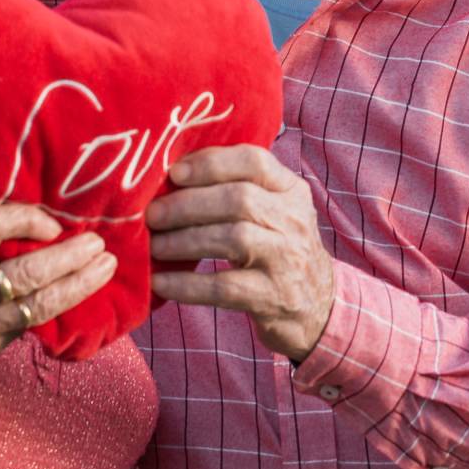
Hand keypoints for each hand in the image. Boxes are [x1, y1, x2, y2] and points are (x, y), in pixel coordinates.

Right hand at [0, 205, 116, 411]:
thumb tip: (13, 237)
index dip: (28, 218)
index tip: (51, 221)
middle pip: (29, 271)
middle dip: (71, 256)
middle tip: (99, 244)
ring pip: (40, 305)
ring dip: (78, 285)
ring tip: (103, 268)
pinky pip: (28, 328)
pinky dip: (55, 310)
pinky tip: (75, 298)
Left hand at [148, 145, 336, 360]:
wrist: (316, 307)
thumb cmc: (277, 249)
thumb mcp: (272, 211)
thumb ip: (237, 188)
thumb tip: (170, 173)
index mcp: (291, 190)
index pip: (255, 161)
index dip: (212, 163)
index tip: (174, 172)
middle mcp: (294, 220)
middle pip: (240, 199)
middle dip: (188, 204)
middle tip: (152, 215)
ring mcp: (287, 259)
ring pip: (234, 238)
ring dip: (184, 241)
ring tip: (154, 246)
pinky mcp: (274, 297)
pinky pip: (225, 287)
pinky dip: (187, 284)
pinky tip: (160, 282)